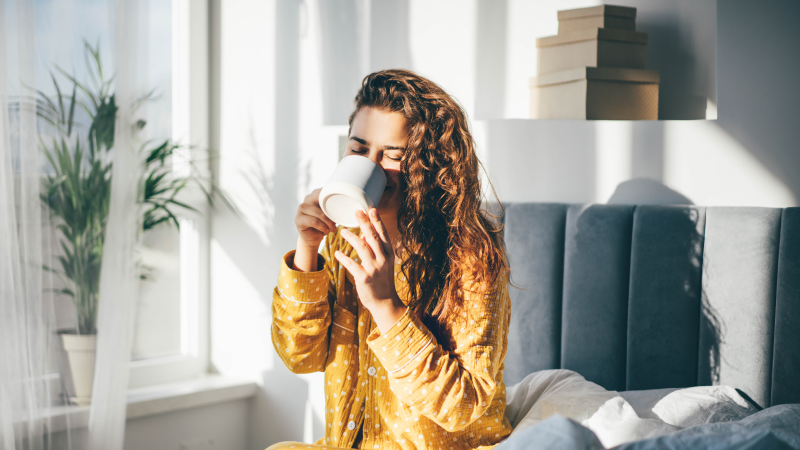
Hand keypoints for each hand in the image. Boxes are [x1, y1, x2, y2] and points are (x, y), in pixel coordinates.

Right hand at [295, 188, 336, 247]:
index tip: (342, 204)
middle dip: (331, 214)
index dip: (333, 197)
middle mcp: (306, 200)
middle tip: (336, 222)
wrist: (313, 238)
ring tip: (331, 228)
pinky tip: (325, 231)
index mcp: (314, 195)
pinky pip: (314, 221)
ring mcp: (301, 209)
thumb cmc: (323, 224)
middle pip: (322, 202)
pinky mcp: (298, 219)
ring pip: (319, 213)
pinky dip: (322, 227)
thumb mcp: (330, 214)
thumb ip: (334, 208)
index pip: (324, 191)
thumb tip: (345, 206)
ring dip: (328, 223)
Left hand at [334, 209, 406, 332]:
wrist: (385, 302)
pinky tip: (337, 252)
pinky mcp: (364, 278)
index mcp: (388, 254)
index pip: (383, 234)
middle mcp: (383, 259)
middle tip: (357, 211)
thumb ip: (376, 249)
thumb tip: (367, 234)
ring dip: (351, 237)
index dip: (377, 221)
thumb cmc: (382, 281)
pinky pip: (351, 264)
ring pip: (362, 247)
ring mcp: (374, 268)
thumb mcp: (384, 263)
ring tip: (342, 231)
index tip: (371, 209)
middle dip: (365, 223)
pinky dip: (343, 257)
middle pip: (373, 237)